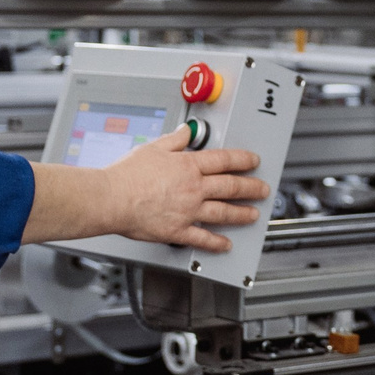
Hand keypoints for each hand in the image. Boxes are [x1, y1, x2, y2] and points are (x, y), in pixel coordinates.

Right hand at [22, 127, 272, 252]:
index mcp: (187, 166)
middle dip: (251, 188)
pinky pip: (202, 238)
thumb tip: (188, 131)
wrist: (111, 198)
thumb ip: (175, 140)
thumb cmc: (126, 174)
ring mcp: (188, 210)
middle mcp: (192, 188)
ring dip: (241, 213)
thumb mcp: (153, 147)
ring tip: (253, 214)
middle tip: (263, 189)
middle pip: (230, 186)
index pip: (223, 160)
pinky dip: (216, 242)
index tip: (253, 161)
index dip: (242, 160)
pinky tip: (226, 244)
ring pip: (223, 212)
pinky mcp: (177, 230)